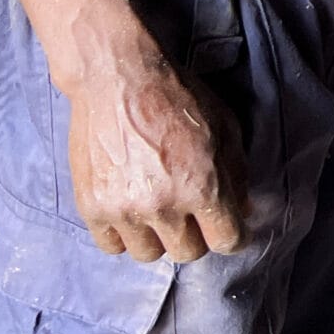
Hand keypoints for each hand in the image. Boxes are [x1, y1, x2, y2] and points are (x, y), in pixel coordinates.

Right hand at [66, 57, 246, 263]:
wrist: (118, 79)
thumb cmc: (178, 97)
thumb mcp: (225, 128)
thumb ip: (237, 174)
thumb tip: (242, 211)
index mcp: (203, 186)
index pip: (227, 241)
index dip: (232, 235)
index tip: (227, 226)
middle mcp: (163, 205)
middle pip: (188, 253)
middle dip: (196, 235)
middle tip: (190, 213)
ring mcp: (124, 210)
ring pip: (148, 255)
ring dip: (157, 237)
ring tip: (156, 209)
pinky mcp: (91, 207)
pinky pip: (110, 246)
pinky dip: (123, 235)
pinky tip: (130, 211)